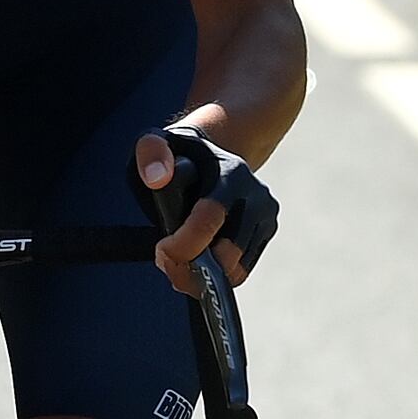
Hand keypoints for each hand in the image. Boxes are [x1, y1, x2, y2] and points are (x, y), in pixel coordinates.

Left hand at [135, 126, 280, 295]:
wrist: (212, 154)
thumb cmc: (178, 153)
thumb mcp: (156, 142)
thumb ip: (151, 152)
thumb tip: (157, 179)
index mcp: (230, 172)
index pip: (210, 217)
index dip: (184, 244)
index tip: (161, 250)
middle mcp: (255, 194)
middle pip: (228, 252)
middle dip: (192, 268)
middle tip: (166, 264)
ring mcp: (265, 215)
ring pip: (236, 268)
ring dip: (202, 276)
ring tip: (178, 263)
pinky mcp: (267, 231)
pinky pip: (242, 270)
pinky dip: (217, 276)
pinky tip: (196, 263)